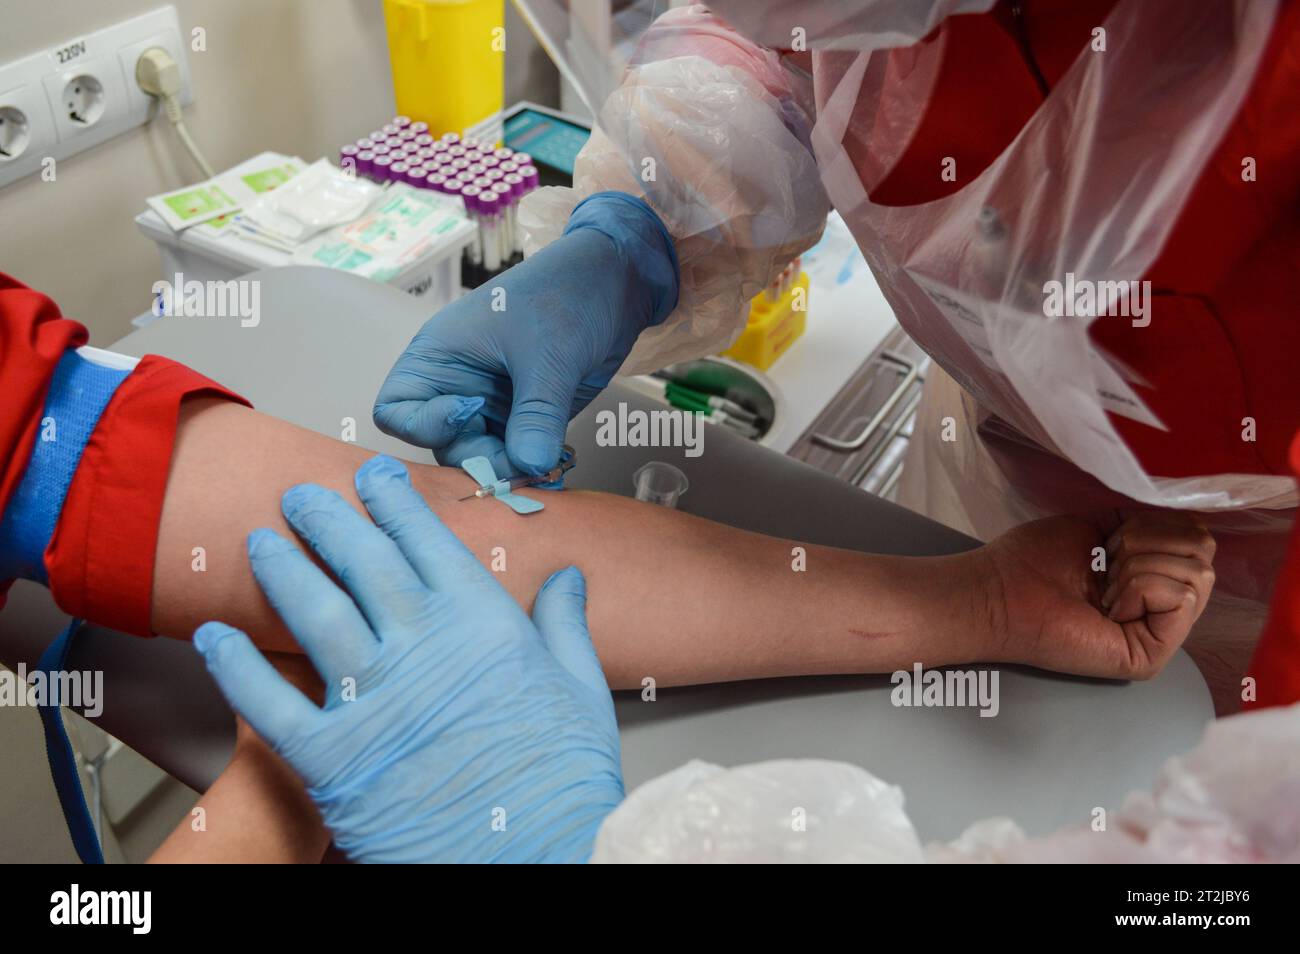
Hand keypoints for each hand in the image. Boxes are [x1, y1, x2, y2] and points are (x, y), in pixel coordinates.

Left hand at [192, 454, 624, 862]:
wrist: (533, 862)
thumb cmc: (560, 784)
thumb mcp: (580, 691)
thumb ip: (564, 625)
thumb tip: (567, 577)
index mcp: (483, 625)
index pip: (428, 542)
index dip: (395, 503)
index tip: (374, 479)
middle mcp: (422, 648)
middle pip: (362, 563)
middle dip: (328, 519)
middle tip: (302, 495)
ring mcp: (372, 700)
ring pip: (312, 613)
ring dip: (282, 571)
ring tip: (260, 542)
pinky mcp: (332, 758)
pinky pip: (268, 702)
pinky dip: (235, 666)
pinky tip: (215, 638)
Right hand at [373, 192, 677, 477]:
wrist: (617, 283)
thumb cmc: (566, 293)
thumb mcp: (548, 354)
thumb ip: (537, 414)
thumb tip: (530, 466)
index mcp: (439, 357)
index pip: (396, 410)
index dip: (424, 425)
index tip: (469, 411)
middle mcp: (458, 387)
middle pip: (444, 447)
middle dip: (480, 460)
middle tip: (522, 462)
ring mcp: (492, 406)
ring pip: (483, 459)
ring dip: (510, 470)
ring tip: (545, 467)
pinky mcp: (526, 419)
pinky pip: (518, 456)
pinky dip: (533, 466)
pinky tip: (555, 467)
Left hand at [978, 511, 1215, 678]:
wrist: (1002, 590)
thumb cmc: (1038, 559)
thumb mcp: (1104, 525)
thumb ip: (1148, 523)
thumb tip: (1187, 518)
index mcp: (1155, 576)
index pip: (1198, 538)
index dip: (1158, 525)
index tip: (1112, 540)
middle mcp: (1164, 607)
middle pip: (1204, 552)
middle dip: (1148, 543)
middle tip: (1105, 565)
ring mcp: (1160, 634)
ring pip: (1196, 574)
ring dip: (1139, 566)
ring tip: (1103, 587)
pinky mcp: (1152, 655)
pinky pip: (1182, 599)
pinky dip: (1140, 587)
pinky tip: (1108, 605)